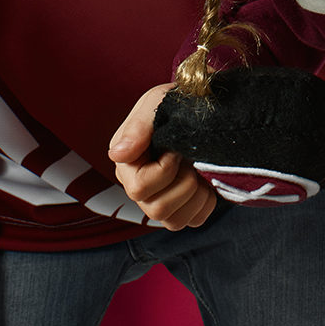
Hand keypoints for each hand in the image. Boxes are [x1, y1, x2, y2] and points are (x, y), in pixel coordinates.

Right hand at [109, 83, 218, 229]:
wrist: (199, 109)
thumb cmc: (174, 104)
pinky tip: (204, 181)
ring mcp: (160, 201)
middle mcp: (139, 187)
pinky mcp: (182, 210)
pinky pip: (195, 220)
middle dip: (183, 184)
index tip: (175, 149)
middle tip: (189, 159)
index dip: (164, 171)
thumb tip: (118, 154)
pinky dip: (206, 202)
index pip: (140, 188)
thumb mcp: (156, 103)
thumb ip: (137, 127)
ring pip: (174, 222)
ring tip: (197, 170)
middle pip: (157, 210)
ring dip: (195, 195)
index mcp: (127, 164)